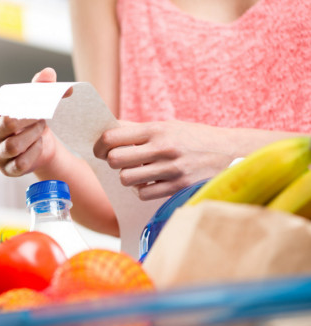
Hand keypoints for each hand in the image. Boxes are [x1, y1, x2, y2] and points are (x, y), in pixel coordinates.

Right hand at [0, 68, 65, 176]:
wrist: (42, 145)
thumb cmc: (34, 121)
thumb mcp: (38, 102)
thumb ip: (42, 86)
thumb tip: (48, 73)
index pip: (1, 106)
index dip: (21, 104)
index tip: (38, 103)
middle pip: (7, 125)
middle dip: (30, 120)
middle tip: (42, 117)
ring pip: (13, 146)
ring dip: (33, 136)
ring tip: (41, 130)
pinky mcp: (6, 170)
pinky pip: (20, 163)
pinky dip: (34, 153)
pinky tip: (39, 145)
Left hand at [93, 120, 235, 199]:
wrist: (231, 152)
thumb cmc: (193, 138)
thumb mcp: (168, 126)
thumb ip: (138, 130)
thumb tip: (107, 133)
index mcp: (156, 129)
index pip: (112, 137)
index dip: (99, 145)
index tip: (98, 149)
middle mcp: (162, 148)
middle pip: (115, 160)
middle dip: (112, 162)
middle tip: (118, 161)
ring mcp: (170, 169)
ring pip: (127, 179)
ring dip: (127, 177)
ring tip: (136, 171)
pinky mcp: (177, 187)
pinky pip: (143, 194)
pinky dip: (142, 190)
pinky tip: (150, 182)